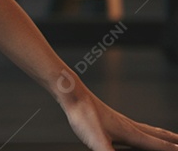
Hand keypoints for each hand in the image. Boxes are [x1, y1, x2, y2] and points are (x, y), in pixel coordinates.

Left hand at [60, 77, 177, 150]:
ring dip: (163, 135)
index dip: (172, 150)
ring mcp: (122, 121)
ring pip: (149, 130)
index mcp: (131, 134)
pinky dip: (147, 131)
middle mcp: (130, 126)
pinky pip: (137, 127)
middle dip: (174, 141)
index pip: (158, 145)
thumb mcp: (97, 141)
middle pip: (159, 135)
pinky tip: (138, 132)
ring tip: (171, 139)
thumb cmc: (83, 116)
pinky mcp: (112, 119)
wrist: (72, 95)